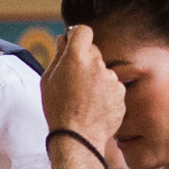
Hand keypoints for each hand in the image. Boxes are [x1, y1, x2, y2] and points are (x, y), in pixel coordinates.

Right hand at [43, 25, 124, 150]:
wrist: (78, 138)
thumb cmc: (58, 111)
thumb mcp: (48, 81)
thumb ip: (58, 56)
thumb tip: (64, 41)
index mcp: (76, 57)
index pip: (83, 31)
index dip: (77, 36)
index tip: (74, 43)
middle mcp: (97, 64)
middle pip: (93, 52)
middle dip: (84, 61)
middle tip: (74, 80)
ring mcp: (112, 79)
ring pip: (103, 71)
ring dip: (96, 79)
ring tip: (84, 99)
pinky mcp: (121, 93)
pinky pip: (112, 87)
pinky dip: (105, 94)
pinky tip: (94, 107)